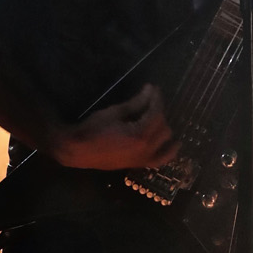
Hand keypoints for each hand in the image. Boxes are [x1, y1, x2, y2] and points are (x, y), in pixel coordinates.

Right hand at [52, 84, 177, 170]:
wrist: (78, 151)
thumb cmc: (93, 129)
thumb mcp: (115, 113)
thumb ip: (136, 103)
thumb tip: (149, 90)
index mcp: (139, 135)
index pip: (156, 114)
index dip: (156, 99)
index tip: (154, 88)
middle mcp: (146, 149)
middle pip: (163, 127)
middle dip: (159, 111)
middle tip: (150, 100)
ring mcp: (143, 159)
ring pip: (164, 142)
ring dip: (164, 128)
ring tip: (158, 117)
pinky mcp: (138, 164)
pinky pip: (159, 160)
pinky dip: (167, 152)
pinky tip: (174, 145)